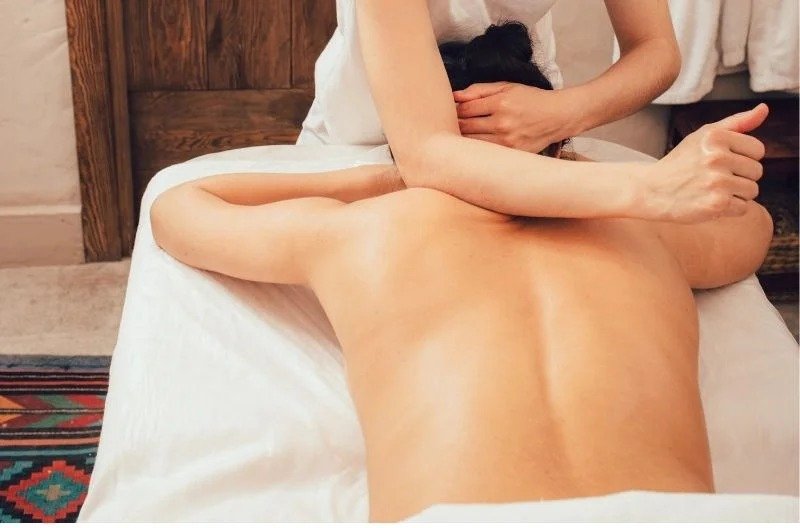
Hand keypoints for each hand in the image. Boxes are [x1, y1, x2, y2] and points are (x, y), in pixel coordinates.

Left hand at [454, 82, 579, 152]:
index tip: (452, 110)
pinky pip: (485, 153)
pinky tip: (474, 146)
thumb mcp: (507, 86)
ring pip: (472, 144)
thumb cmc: (531, 99)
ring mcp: (507, 141)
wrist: (558, 116)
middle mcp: (503, 123)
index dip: (454, 109)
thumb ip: (479, 90)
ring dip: (462, 139)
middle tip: (451, 124)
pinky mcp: (512, 154)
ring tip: (461, 135)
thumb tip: (454, 96)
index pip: (465, 108)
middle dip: (455, 124)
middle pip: (465, 127)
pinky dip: (476, 150)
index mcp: (501, 103)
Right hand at [638, 104, 768, 222]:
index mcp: (716, 137)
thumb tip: (764, 109)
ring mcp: (717, 182)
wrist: (651, 190)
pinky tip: (710, 202)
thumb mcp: (703, 136)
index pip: (757, 150)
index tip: (723, 163)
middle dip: (739, 177)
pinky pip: (742, 208)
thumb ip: (736, 123)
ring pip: (752, 191)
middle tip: (714, 179)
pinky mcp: (716, 204)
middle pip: (757, 171)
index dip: (743, 158)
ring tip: (712, 191)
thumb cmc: (680, 163)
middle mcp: (717, 157)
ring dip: (736, 194)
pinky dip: (729, 209)